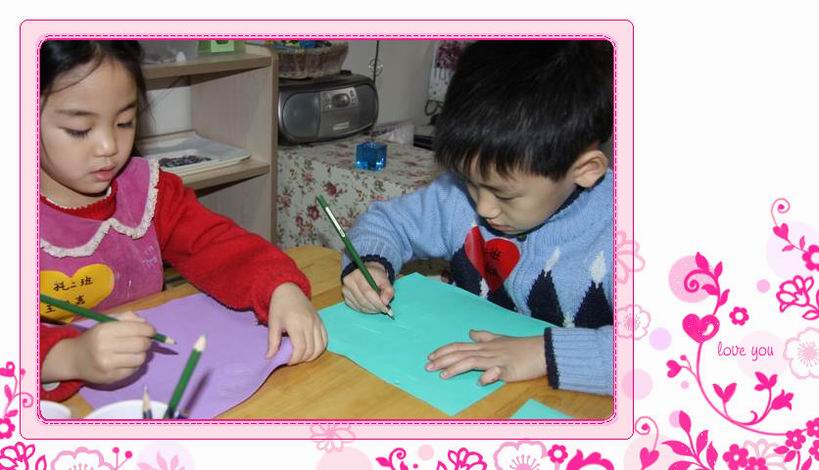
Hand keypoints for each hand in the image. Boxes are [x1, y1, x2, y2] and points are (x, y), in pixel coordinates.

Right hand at [44, 311, 155, 384]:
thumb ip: (128, 318)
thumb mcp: (107, 322)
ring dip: (142, 354)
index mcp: (104, 330)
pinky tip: (127, 360)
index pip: (138, 329)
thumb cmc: (95, 337)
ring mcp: (107, 364)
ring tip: (134, 351)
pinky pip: (134, 370)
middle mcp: (105, 347)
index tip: (151, 331)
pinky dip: (135, 364)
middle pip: (141, 344)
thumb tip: (147, 325)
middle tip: (145, 341)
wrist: (75, 359)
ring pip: (140, 358)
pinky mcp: (110, 377)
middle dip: (148, 342)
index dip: (149, 330)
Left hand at [267, 282, 326, 363]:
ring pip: (321, 346)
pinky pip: (325, 339)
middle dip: (302, 359)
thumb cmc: (279, 307)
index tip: (287, 361)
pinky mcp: (321, 322)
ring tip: (302, 356)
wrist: (289, 290)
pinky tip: (311, 349)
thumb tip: (270, 357)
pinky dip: (320, 347)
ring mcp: (317, 323)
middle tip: (293, 359)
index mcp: (296, 325)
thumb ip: (272, 342)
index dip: (295, 359)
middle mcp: (310, 324)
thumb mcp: (273, 323)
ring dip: (312, 355)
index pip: (301, 349)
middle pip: (311, 349)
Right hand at [341, 262, 393, 313]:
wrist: (367, 272)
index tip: (385, 308)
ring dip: (371, 310)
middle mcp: (348, 282)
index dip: (377, 302)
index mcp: (358, 274)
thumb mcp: (385, 280)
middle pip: (363, 300)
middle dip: (375, 307)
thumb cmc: (376, 276)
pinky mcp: (345, 297)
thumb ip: (388, 290)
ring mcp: (345, 290)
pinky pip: (356, 308)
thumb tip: (385, 302)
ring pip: (359, 306)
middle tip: (383, 309)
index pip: (367, 292)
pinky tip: (371, 307)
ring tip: (378, 308)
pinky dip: (365, 310)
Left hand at [425, 330, 546, 384]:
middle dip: (443, 360)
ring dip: (457, 368)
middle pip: (461, 353)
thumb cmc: (521, 347)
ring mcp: (497, 360)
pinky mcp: (509, 369)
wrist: (542, 350)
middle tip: (427, 367)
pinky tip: (480, 382)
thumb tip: (470, 332)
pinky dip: (488, 376)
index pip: (459, 346)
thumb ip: (484, 336)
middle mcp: (487, 351)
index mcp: (484, 345)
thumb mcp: (501, 339)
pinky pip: (497, 372)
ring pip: (473, 362)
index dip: (444, 351)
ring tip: (443, 375)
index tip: (430, 356)